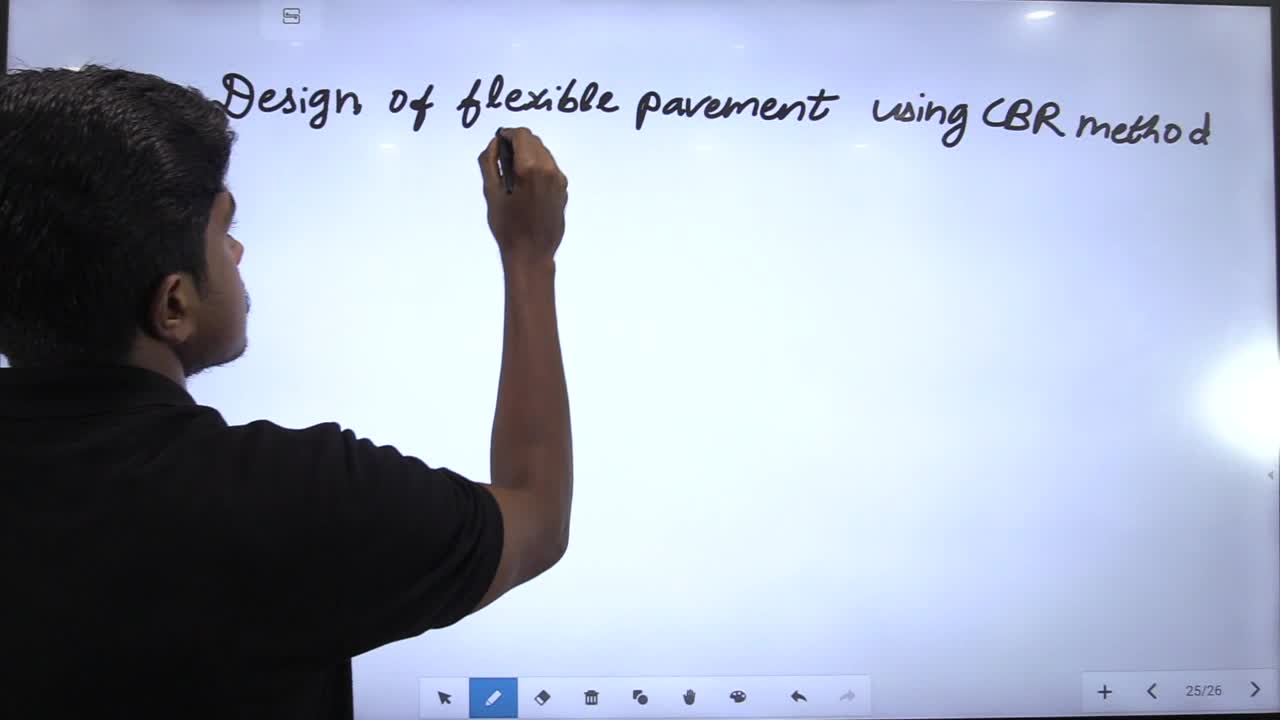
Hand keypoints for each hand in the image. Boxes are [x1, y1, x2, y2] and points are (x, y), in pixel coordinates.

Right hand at [478, 127, 567, 266]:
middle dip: (518, 144)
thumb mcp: (491, 192)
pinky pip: (550, 168)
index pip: (521, 135)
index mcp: (530, 168)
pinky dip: (538, 168)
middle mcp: (549, 170)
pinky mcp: (563, 190)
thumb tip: (495, 143)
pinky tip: (527, 185)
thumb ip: (490, 161)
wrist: (531, 253)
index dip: (508, 134)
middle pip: (534, 141)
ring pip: (543, 153)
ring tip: (514, 174)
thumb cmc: (508, 226)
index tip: (499, 142)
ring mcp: (559, 180)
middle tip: (503, 159)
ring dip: (528, 155)